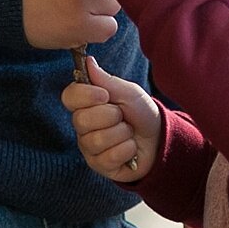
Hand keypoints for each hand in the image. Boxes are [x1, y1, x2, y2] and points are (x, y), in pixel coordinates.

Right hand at [61, 57, 162, 184]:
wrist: (159, 138)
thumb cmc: (141, 112)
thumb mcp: (129, 92)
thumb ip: (106, 80)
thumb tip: (88, 61)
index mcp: (87, 104)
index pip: (69, 97)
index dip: (85, 95)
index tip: (105, 95)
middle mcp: (83, 125)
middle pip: (81, 120)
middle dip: (111, 116)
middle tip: (123, 116)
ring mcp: (89, 147)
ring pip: (96, 140)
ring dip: (122, 134)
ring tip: (129, 133)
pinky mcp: (99, 165)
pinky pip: (109, 157)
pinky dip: (127, 149)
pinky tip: (130, 148)